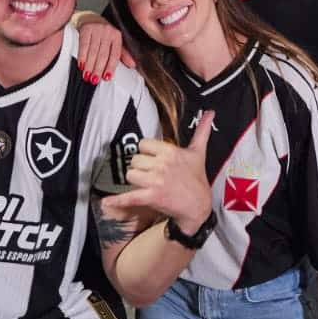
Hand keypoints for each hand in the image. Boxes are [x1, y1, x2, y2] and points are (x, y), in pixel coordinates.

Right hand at [73, 12, 133, 83]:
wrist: (89, 18)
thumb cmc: (103, 33)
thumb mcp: (114, 42)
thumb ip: (122, 54)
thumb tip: (132, 65)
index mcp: (117, 36)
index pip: (115, 54)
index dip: (110, 67)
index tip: (106, 77)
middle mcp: (108, 31)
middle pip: (103, 54)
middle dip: (98, 69)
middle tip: (94, 80)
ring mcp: (97, 29)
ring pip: (93, 51)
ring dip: (89, 66)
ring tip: (87, 76)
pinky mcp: (86, 29)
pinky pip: (83, 45)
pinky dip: (82, 57)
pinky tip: (81, 65)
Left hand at [101, 109, 214, 232]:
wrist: (198, 205)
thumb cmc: (197, 179)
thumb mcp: (199, 152)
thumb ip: (202, 131)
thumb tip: (210, 113)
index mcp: (170, 151)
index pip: (143, 144)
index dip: (146, 152)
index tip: (153, 159)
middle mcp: (161, 164)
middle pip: (134, 160)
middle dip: (140, 167)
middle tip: (151, 174)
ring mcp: (155, 181)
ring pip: (130, 174)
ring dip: (134, 180)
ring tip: (145, 184)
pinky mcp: (151, 197)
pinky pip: (129, 197)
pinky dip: (117, 201)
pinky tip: (107, 202)